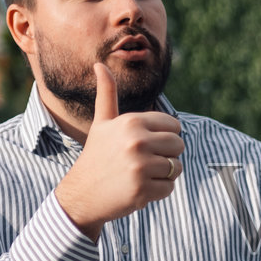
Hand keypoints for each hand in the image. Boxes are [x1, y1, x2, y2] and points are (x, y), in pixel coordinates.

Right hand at [55, 63, 184, 238]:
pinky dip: (158, 191)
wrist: (82, 195)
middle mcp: (136, 141)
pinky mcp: (143, 190)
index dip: (164, 137)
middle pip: (179, 145)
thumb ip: (106, 94)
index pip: (174, 126)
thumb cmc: (96, 156)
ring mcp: (140, 167)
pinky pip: (170, 187)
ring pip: (177, 167)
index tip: (146, 145)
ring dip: (163, 174)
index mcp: (131, 122)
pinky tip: (139, 189)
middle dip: (166, 155)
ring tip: (140, 174)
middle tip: (144, 162)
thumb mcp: (102, 123)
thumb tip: (99, 64)